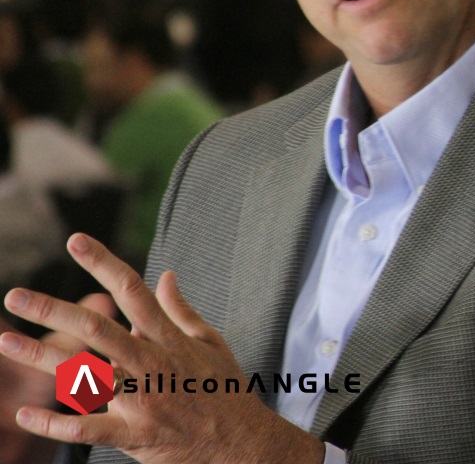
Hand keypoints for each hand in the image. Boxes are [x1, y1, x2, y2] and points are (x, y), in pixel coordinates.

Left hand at [0, 234, 323, 463]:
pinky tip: (24, 415)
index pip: (132, 291)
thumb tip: (165, 275)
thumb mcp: (209, 342)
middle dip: (54, 310)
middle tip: (15, 296)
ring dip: (42, 357)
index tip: (76, 241)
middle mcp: (151, 363)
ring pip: (85, 375)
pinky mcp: (135, 434)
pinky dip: (55, 424)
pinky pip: (89, 430)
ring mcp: (143, 399)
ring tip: (7, 341)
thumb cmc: (224, 389)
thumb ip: (180, 310)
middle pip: (97, 330)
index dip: (103, 263)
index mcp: (169, 338)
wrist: (242, 442)